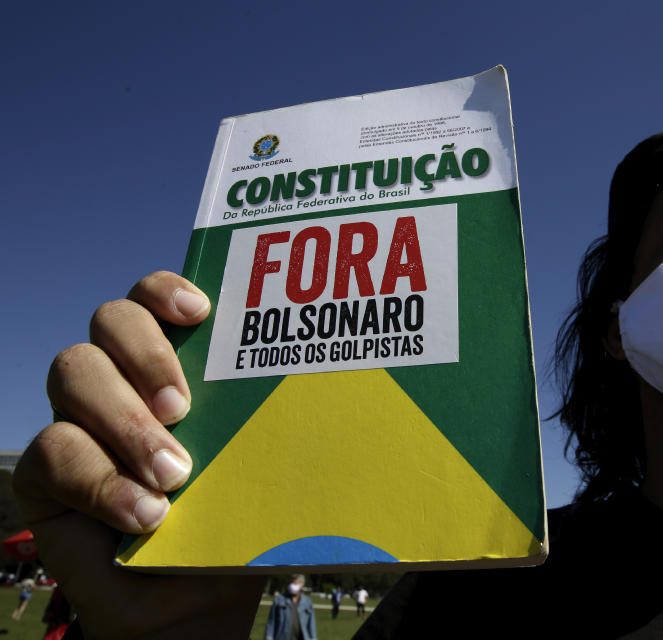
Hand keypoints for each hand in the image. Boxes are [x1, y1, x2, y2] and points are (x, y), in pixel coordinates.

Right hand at [13, 271, 264, 638]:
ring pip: (74, 370)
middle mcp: (122, 378)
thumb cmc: (230, 522)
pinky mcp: (44, 470)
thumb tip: (297, 400)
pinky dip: (101, 482)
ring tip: (173, 472)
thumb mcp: (254, 472)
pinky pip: (53, 451)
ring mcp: (79, 418)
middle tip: (182, 409)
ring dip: (124, 419)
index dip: (166, 290)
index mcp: (177, 365)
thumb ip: (257, 431)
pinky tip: (145, 515)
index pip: (155, 298)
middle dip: (148, 355)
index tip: (201, 313)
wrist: (191, 599)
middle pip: (111, 319)